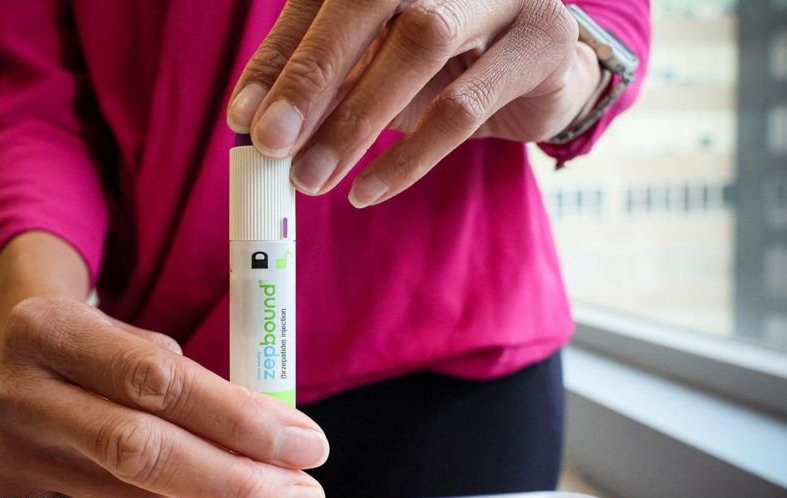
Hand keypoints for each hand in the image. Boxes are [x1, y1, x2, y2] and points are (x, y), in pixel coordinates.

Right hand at [0, 296, 327, 497]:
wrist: (18, 364)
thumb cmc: (100, 351)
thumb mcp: (143, 341)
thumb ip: (205, 385)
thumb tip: (286, 442)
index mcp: (49, 328)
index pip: (159, 381)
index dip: (239, 420)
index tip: (303, 444)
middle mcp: (16, 392)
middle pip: (142, 451)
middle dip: (237, 480)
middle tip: (301, 496)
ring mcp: (5, 455)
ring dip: (190, 486)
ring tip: (184, 454)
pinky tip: (134, 474)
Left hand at [227, 0, 600, 206]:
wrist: (539, 69)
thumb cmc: (440, 63)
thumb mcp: (372, 67)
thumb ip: (322, 84)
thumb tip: (256, 123)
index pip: (323, 0)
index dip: (281, 59)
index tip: (245, 119)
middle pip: (368, 3)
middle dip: (312, 78)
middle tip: (271, 144)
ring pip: (419, 45)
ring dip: (356, 121)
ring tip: (312, 178)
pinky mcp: (542, 41)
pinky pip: (465, 105)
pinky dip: (409, 156)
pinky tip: (367, 189)